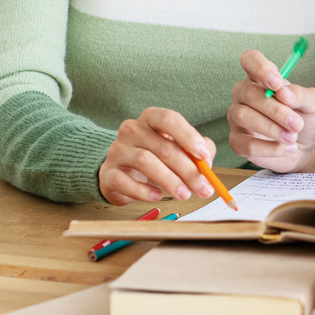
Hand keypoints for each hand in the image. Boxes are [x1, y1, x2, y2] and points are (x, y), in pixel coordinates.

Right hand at [98, 107, 216, 205]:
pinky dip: (143, 191)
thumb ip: (197, 152)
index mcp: (151, 118)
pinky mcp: (107, 173)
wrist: (119, 172)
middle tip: (203, 188)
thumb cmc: (154, 156)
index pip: (169, 119)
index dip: (189, 137)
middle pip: (163, 146)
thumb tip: (207, 165)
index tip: (204, 157)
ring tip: (184, 195)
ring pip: (145, 161)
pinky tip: (157, 196)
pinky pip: (125, 181)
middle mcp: (132, 130)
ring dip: (170, 180)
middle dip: (188, 170)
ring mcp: (117, 150)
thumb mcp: (177, 148)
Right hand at [227, 48, 314, 172]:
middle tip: (297, 123)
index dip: (261, 68)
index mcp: (260, 77)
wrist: (305, 147)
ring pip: (244, 116)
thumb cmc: (304, 118)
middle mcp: (244, 94)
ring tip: (293, 136)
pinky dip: (270, 148)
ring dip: (272, 129)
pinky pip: (246, 144)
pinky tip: (287, 148)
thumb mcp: (312, 103)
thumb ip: (301, 94)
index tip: (277, 83)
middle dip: (275, 110)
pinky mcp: (237, 141)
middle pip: (249, 93)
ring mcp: (237, 117)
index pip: (250, 60)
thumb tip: (284, 94)